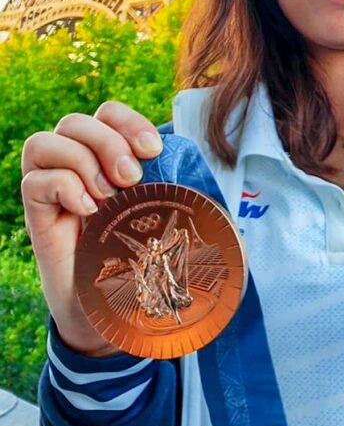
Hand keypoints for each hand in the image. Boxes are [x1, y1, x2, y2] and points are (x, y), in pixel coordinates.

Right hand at [21, 102, 163, 355]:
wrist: (104, 311)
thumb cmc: (136, 261)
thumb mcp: (164, 224)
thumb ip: (183, 202)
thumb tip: (227, 204)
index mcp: (105, 159)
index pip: (106, 113)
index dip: (128, 121)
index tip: (154, 150)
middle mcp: (74, 166)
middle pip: (75, 121)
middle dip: (109, 142)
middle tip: (133, 179)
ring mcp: (52, 188)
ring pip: (45, 142)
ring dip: (83, 162)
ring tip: (108, 197)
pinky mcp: (36, 213)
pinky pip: (34, 181)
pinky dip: (63, 187)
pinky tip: (87, 211)